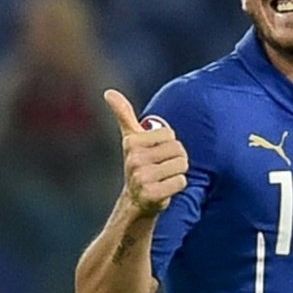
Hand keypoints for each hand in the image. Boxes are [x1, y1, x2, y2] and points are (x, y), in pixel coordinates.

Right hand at [104, 89, 188, 215]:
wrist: (136, 201)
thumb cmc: (139, 165)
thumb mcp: (131, 139)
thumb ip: (123, 114)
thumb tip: (109, 92)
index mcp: (132, 142)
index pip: (170, 134)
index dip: (168, 144)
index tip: (156, 153)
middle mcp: (134, 159)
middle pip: (178, 149)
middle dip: (176, 159)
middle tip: (162, 168)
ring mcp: (142, 178)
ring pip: (182, 165)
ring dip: (178, 173)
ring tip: (163, 178)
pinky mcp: (151, 194)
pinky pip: (182, 182)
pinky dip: (178, 186)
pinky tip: (165, 189)